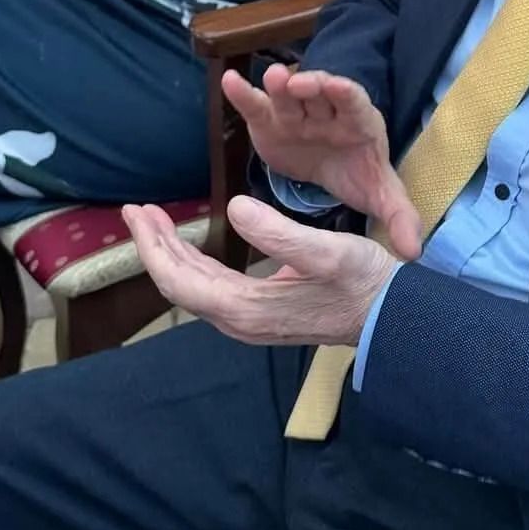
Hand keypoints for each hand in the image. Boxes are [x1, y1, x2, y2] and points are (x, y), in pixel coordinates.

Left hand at [125, 195, 397, 346]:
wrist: (392, 318)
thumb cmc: (363, 281)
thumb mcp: (327, 251)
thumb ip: (279, 234)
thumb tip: (235, 209)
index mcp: (246, 309)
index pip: (179, 281)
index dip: (152, 247)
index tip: (137, 213)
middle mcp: (239, 320)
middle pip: (178, 284)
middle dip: (153, 246)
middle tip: (136, 210)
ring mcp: (249, 319)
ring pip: (193, 286)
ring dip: (170, 252)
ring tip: (154, 221)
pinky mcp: (261, 311)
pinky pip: (211, 287)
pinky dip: (192, 261)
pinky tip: (191, 244)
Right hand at [223, 63, 421, 259]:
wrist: (333, 167)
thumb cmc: (358, 171)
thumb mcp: (379, 193)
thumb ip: (398, 215)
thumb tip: (413, 251)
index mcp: (358, 122)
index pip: (354, 103)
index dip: (345, 93)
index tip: (336, 85)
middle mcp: (326, 112)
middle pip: (318, 94)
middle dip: (309, 85)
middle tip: (297, 82)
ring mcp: (296, 114)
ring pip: (287, 96)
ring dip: (279, 85)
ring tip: (271, 77)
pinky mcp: (269, 122)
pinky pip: (256, 106)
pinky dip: (243, 94)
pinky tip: (229, 81)